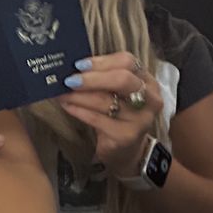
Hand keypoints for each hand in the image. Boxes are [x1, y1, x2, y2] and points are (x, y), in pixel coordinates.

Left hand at [58, 52, 163, 178]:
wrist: (126, 151)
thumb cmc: (118, 115)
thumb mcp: (117, 93)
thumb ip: (103, 77)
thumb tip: (73, 67)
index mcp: (147, 81)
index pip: (128, 61)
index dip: (102, 61)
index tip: (79, 64)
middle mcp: (150, 98)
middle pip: (122, 79)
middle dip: (92, 78)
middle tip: (70, 80)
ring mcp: (140, 119)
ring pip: (106, 100)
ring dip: (79, 96)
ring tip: (62, 93)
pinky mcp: (126, 135)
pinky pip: (97, 119)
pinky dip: (79, 110)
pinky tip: (67, 106)